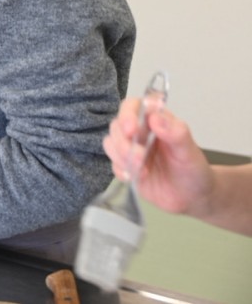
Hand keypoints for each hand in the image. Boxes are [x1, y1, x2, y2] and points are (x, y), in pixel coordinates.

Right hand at [103, 98, 211, 215]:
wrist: (192, 198)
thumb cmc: (193, 170)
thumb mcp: (190, 152)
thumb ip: (176, 133)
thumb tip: (155, 118)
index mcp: (155, 121)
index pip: (134, 106)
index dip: (128, 114)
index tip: (132, 129)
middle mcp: (140, 132)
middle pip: (117, 125)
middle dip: (123, 142)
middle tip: (139, 157)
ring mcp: (131, 149)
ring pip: (111, 143)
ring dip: (121, 156)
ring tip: (140, 169)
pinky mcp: (126, 166)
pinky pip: (113, 163)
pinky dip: (121, 170)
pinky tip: (136, 177)